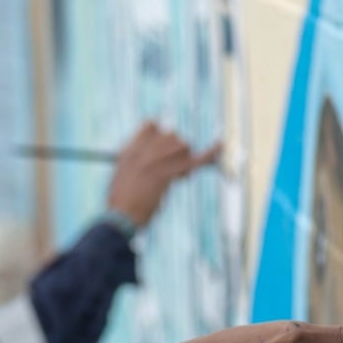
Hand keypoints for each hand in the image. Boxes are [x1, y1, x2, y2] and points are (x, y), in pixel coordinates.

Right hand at [105, 122, 220, 227]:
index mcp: (131, 148)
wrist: (121, 218)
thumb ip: (137, 162)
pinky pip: (196, 160)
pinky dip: (211, 152)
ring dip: (184, 161)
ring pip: (184, 146)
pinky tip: (221, 145)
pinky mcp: (168, 173)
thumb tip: (155, 160)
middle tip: (172, 170)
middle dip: (177, 151)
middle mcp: (143, 150)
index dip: (162, 135)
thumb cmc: (121, 203)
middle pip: (172, 135)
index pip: (152, 125)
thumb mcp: (122, 176)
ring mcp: (155, 160)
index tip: (163, 149)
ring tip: (176, 177)